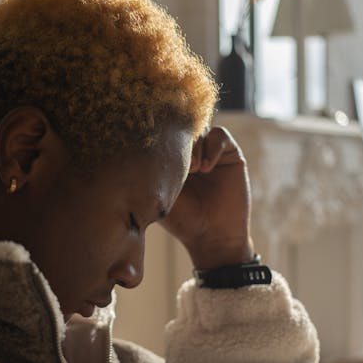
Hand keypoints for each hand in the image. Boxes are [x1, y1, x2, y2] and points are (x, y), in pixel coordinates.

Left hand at [161, 126, 254, 268]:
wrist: (213, 235)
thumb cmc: (183, 220)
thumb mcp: (161, 195)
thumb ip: (150, 172)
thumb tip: (131, 147)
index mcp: (171, 160)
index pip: (164, 134)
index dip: (161, 138)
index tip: (158, 155)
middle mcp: (191, 153)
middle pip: (181, 127)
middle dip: (178, 140)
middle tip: (180, 164)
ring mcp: (210, 152)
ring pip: (200, 128)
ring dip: (195, 146)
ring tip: (194, 169)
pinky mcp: (230, 154)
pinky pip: (220, 135)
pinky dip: (212, 147)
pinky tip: (207, 168)